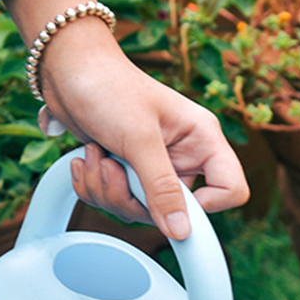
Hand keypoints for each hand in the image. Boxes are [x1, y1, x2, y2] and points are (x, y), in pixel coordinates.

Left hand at [39, 41, 247, 238]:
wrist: (67, 67)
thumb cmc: (108, 86)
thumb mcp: (139, 138)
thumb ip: (161, 188)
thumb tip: (181, 231)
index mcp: (202, 140)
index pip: (231, 190)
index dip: (204, 205)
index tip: (167, 198)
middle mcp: (183, 156)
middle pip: (174, 210)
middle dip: (133, 197)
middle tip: (112, 167)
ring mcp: (155, 166)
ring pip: (140, 211)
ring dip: (108, 190)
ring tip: (95, 156)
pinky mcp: (128, 171)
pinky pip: (116, 202)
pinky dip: (95, 187)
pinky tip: (86, 159)